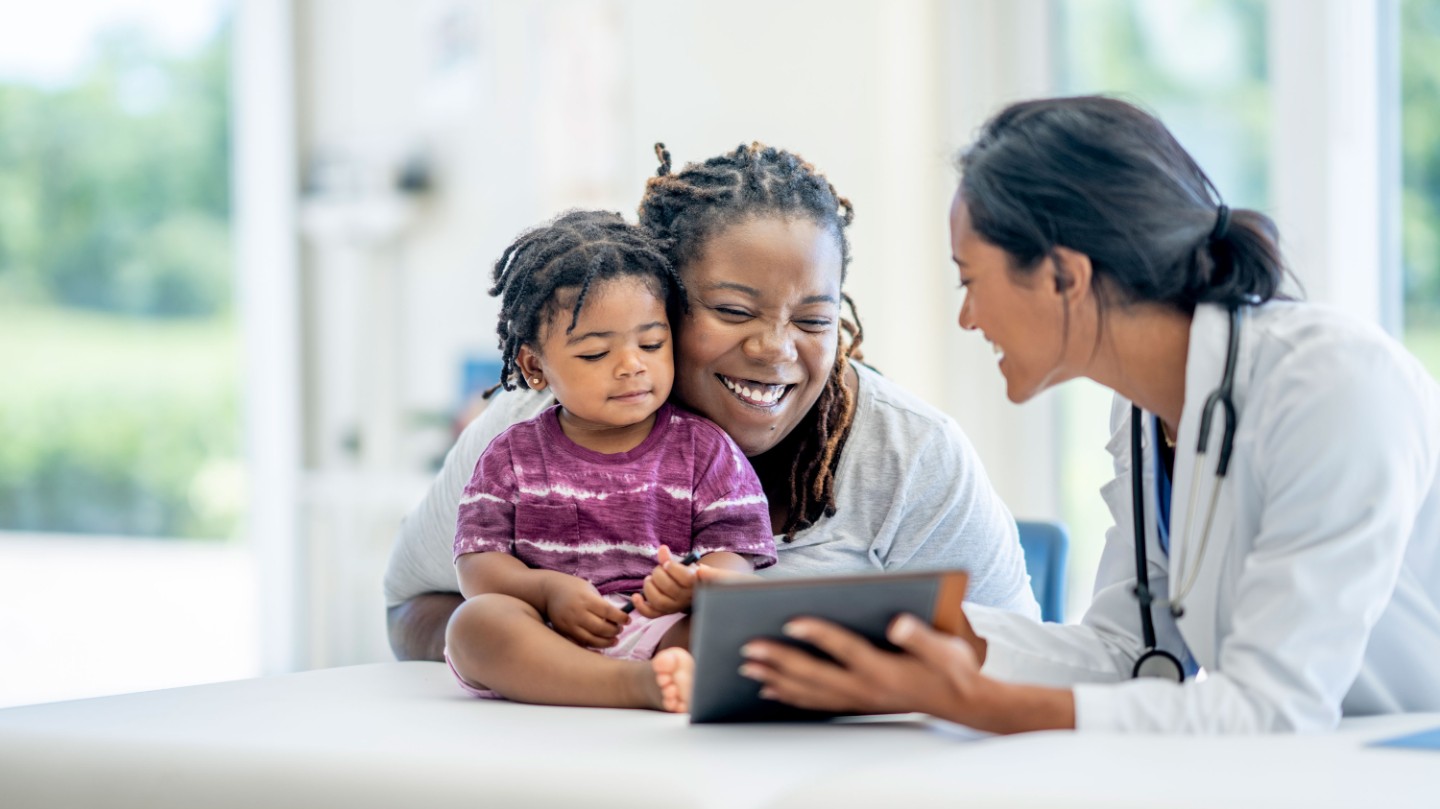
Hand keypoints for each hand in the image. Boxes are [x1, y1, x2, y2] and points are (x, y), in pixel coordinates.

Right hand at [541, 574, 627, 647]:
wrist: (549, 591)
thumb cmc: (574, 588)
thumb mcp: (589, 590)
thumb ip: (602, 604)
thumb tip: (618, 619)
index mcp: (586, 599)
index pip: (609, 612)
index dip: (621, 618)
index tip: (628, 620)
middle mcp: (577, 612)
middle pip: (601, 628)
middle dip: (614, 631)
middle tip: (619, 630)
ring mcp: (569, 624)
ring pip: (591, 639)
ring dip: (606, 642)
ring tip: (614, 640)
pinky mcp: (563, 632)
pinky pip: (580, 644)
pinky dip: (592, 648)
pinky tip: (600, 648)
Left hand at [629, 546, 699, 617]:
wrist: (690, 592)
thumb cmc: (685, 575)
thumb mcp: (682, 565)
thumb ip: (671, 558)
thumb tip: (662, 549)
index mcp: (694, 583)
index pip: (686, 578)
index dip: (673, 568)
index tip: (667, 564)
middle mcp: (685, 598)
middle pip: (670, 588)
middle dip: (658, 575)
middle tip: (657, 570)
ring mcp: (674, 607)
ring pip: (659, 601)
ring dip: (649, 588)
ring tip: (648, 580)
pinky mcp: (664, 613)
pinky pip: (651, 614)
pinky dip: (640, 606)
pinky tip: (636, 596)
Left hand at [738, 613, 985, 718]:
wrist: (963, 704)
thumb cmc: (953, 669)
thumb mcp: (946, 648)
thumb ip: (920, 636)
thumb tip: (898, 623)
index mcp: (885, 669)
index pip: (845, 649)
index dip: (818, 635)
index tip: (790, 621)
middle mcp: (866, 688)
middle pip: (815, 674)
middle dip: (779, 660)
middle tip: (748, 647)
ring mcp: (859, 699)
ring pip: (809, 691)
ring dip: (776, 678)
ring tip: (748, 666)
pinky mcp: (857, 704)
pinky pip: (816, 703)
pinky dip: (790, 696)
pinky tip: (770, 689)